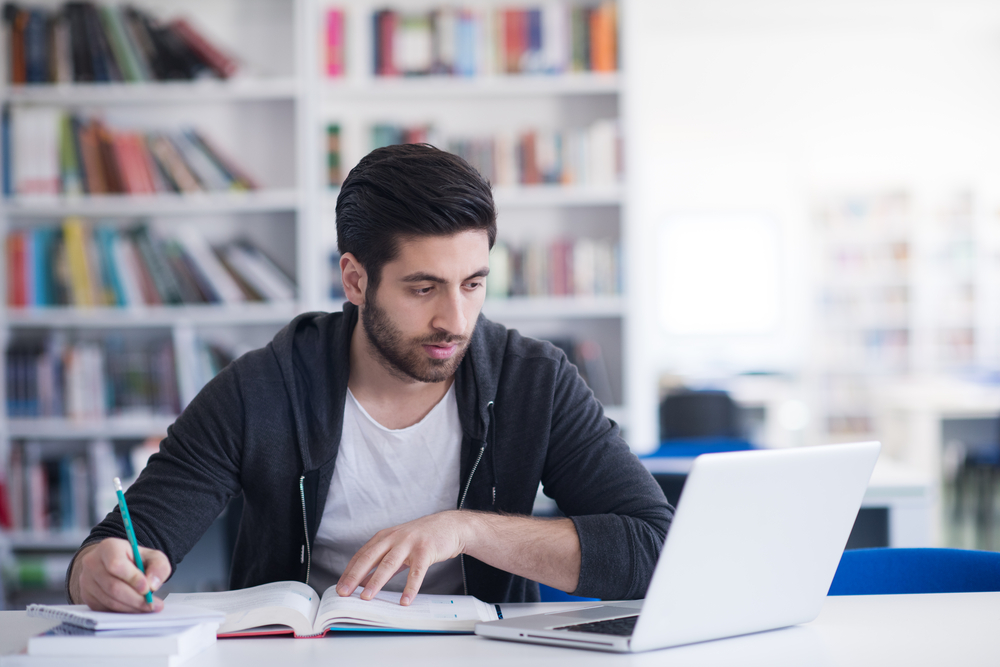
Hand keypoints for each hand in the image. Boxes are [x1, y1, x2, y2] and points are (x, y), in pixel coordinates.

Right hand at [69, 538, 171, 612]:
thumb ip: (159, 566)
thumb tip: (152, 584)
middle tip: (152, 604)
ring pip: (109, 600)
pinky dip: (122, 611)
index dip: (132, 578)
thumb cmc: (134, 559)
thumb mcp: (153, 557)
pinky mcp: (86, 596)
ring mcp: (86, 580)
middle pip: (113, 586)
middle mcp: (93, 562)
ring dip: (131, 607)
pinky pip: (104, 608)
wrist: (115, 564)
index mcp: (109, 547)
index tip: (147, 588)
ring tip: (147, 607)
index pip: (116, 564)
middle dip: (135, 598)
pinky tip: (134, 609)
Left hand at [336, 511, 471, 605]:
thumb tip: (365, 582)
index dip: (349, 571)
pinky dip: (410, 587)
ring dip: (376, 581)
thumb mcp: (399, 547)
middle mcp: (394, 538)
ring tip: (366, 597)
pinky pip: (416, 571)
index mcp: (385, 537)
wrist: (450, 526)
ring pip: (389, 563)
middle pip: (370, 558)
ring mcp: (410, 543)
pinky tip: (405, 600)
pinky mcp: (425, 550)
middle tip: (344, 592)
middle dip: (355, 575)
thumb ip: (382, 563)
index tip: (340, 586)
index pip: (362, 555)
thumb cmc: (423, 538)